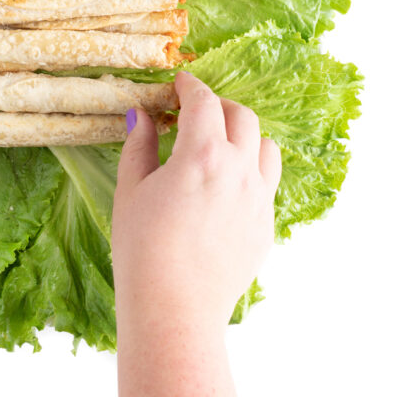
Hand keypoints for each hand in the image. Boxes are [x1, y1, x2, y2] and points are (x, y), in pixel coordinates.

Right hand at [112, 71, 281, 333]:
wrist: (174, 311)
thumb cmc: (143, 251)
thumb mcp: (131, 190)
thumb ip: (139, 145)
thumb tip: (142, 115)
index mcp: (203, 154)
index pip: (203, 101)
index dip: (189, 86)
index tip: (178, 85)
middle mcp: (239, 170)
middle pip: (242, 116)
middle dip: (218, 106)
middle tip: (194, 113)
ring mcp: (259, 200)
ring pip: (266, 147)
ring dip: (244, 136)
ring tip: (218, 146)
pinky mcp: (266, 226)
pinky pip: (266, 184)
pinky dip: (249, 172)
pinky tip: (223, 187)